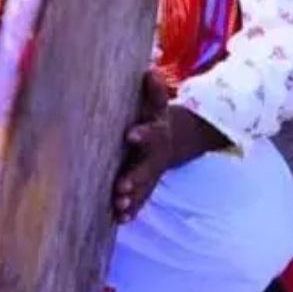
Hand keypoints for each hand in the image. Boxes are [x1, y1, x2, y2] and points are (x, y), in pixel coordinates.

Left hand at [113, 74, 227, 223]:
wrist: (175, 138)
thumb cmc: (154, 116)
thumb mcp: (156, 103)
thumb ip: (154, 90)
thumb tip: (149, 71)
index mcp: (156, 132)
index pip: (150, 132)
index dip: (142, 134)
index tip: (129, 136)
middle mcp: (155, 155)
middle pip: (146, 168)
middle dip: (134, 178)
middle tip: (120, 187)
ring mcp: (152, 172)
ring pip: (143, 187)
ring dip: (131, 198)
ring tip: (118, 207)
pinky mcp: (147, 184)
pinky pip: (140, 199)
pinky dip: (131, 210)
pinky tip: (119, 220)